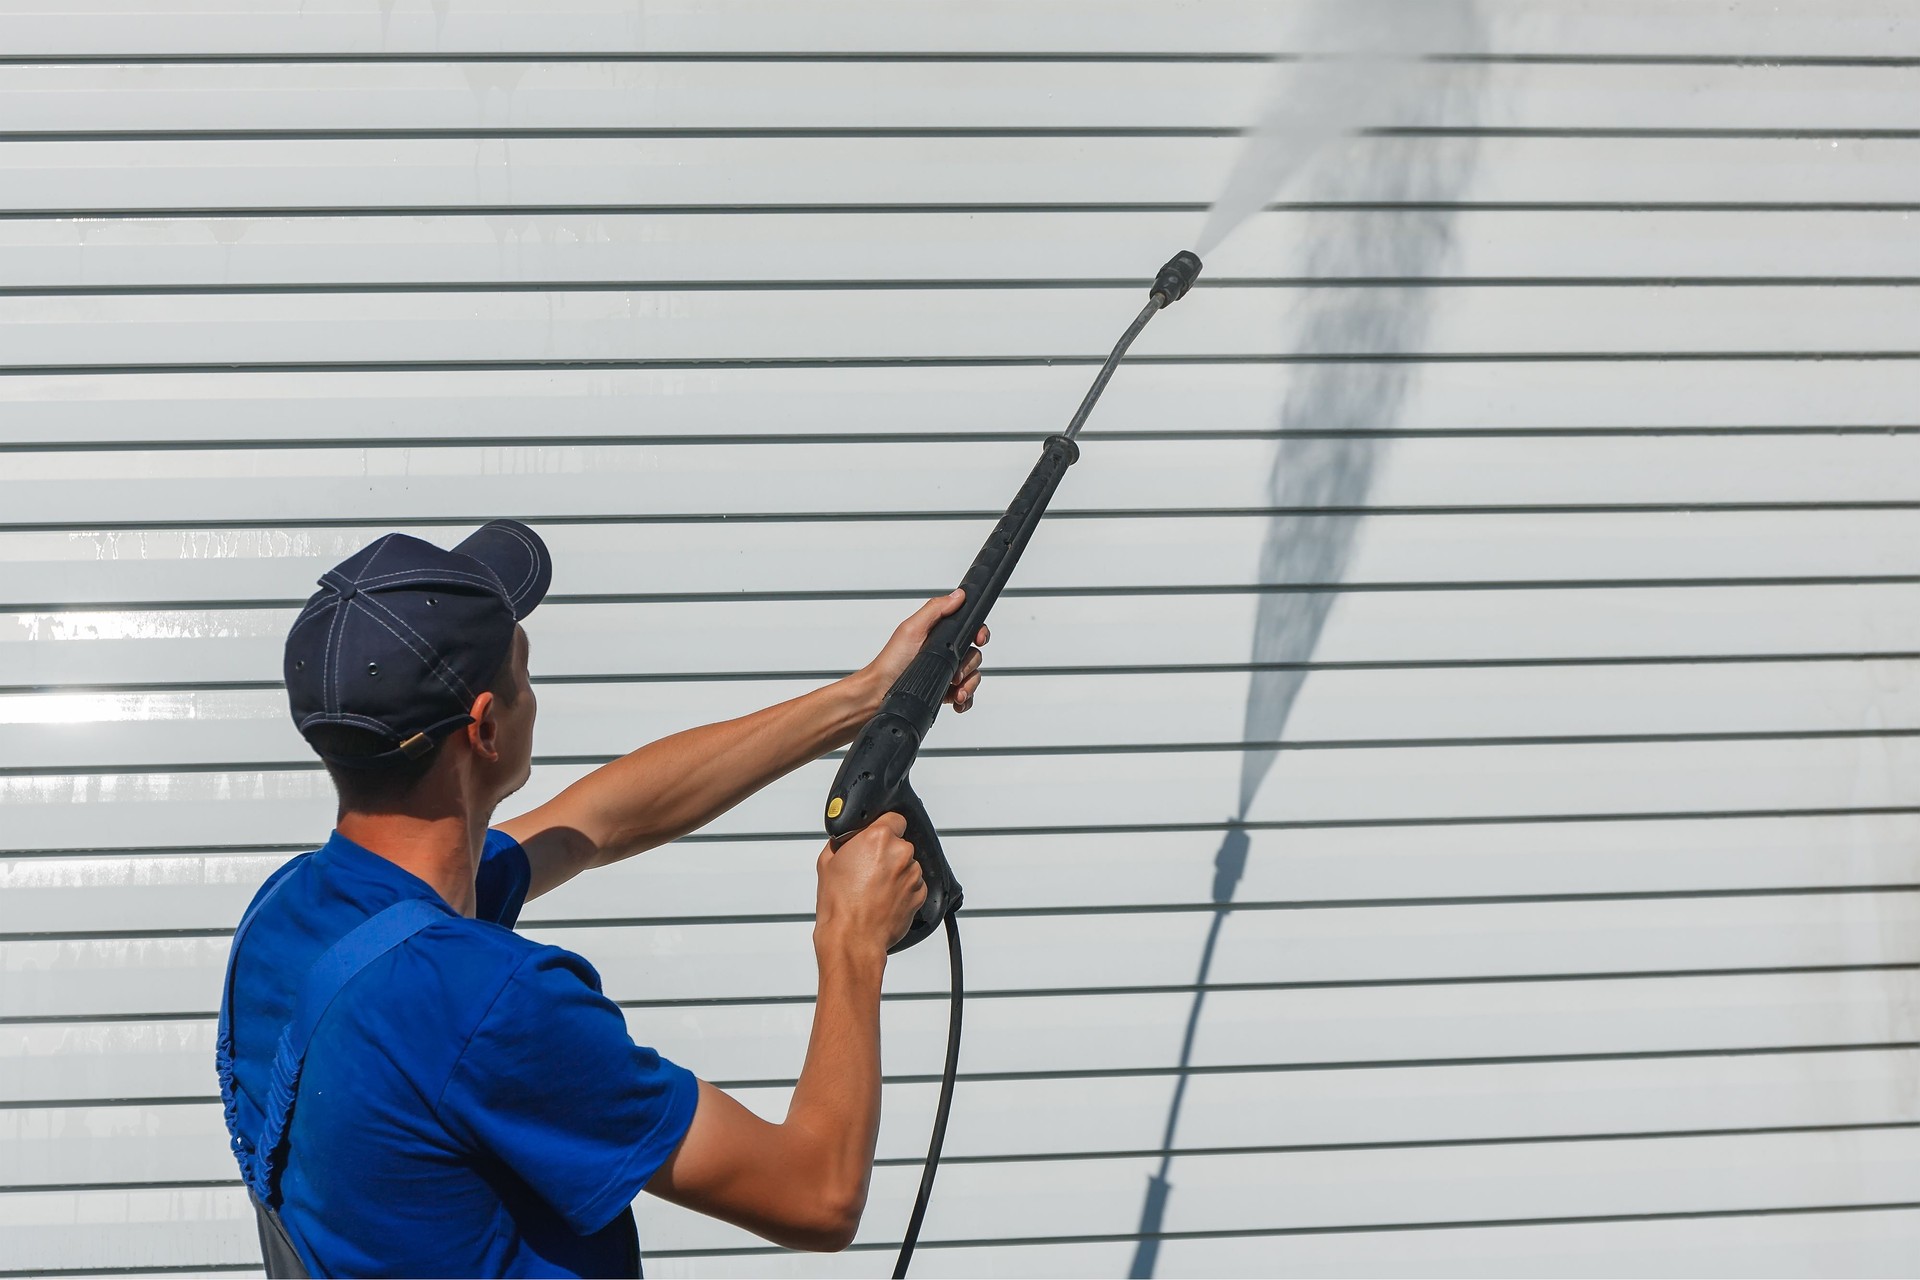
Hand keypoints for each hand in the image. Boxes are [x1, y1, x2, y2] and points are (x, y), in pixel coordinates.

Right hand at [814, 813, 926, 954]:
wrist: (853, 938)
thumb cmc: (839, 904)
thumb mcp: (827, 862)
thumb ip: (843, 842)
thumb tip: (848, 838)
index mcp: (878, 837)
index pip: (894, 817)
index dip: (884, 827)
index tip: (877, 837)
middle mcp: (901, 852)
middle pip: (899, 843)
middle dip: (886, 853)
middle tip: (867, 869)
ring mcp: (913, 874)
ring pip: (906, 865)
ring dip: (895, 872)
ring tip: (874, 889)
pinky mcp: (920, 894)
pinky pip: (912, 884)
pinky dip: (901, 890)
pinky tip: (883, 900)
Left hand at [857, 590, 990, 713]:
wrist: (879, 694)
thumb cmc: (890, 662)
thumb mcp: (912, 629)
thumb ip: (935, 610)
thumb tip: (957, 595)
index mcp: (938, 634)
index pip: (968, 629)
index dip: (979, 633)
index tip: (979, 639)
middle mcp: (944, 652)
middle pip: (975, 655)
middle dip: (970, 666)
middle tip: (956, 673)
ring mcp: (945, 673)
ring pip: (973, 676)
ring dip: (970, 685)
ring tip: (957, 691)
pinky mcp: (945, 692)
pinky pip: (967, 695)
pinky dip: (966, 699)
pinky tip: (958, 701)